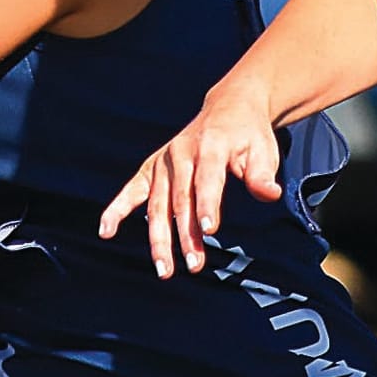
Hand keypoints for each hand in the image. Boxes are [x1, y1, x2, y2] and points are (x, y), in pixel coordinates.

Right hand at [98, 83, 282, 277]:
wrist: (230, 107)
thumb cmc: (248, 134)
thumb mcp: (264, 150)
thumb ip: (262, 175)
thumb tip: (270, 194)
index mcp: (211, 146)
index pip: (207, 179)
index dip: (208, 204)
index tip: (209, 230)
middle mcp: (182, 152)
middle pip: (181, 199)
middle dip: (186, 234)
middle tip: (194, 265)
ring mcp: (164, 160)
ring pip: (158, 203)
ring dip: (160, 237)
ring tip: (165, 269)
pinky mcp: (153, 167)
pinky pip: (132, 190)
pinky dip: (117, 208)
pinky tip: (106, 230)